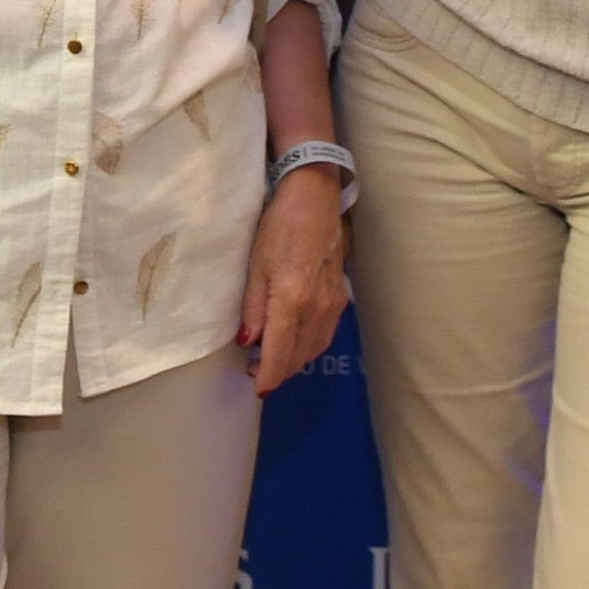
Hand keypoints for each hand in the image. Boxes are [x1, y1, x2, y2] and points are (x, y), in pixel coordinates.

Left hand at [238, 164, 348, 396]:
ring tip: (272, 359)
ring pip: (315, 347)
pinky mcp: (340, 296)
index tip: (258, 389)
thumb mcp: (255, 264)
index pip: (281, 352)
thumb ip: (252, 307)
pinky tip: (296, 341)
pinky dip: (309, 345)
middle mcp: (317, 308)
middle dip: (279, 370)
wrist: (315, 199)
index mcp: (292, 300)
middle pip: (300, 355)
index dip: (269, 376)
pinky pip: (325, 333)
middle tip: (256, 371)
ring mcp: (333, 303)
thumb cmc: (278, 226)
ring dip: (295, 360)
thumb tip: (247, 343)